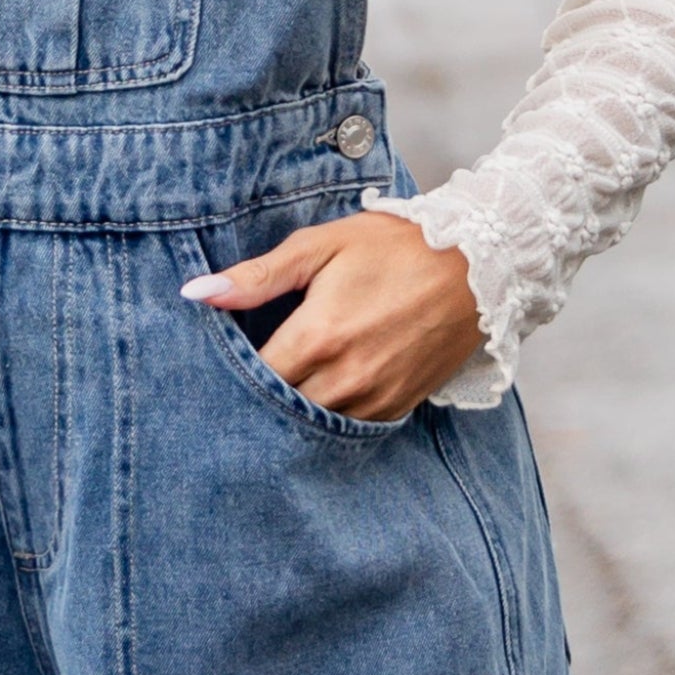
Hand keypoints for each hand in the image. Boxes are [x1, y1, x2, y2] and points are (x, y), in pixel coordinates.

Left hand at [182, 209, 482, 421]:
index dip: (230, 373)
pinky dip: (329, 416)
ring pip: (312, 426)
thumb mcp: (322, 246)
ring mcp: (374, 397)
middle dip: (257, 398)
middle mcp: (345, 377)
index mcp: (318, 336)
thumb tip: (196, 293)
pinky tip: (320, 394)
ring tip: (280, 388)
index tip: (221, 361)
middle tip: (240, 383)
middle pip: (278, 410)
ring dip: (293, 412)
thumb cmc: (395, 247)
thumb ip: (257, 276)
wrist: (477, 264)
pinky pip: (349, 428)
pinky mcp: (398, 406)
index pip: (252, 378)